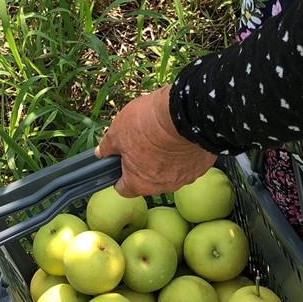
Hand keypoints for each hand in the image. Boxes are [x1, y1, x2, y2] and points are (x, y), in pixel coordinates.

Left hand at [95, 84, 216, 196]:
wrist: (186, 112)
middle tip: (143, 143)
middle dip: (144, 165)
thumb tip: (101, 152)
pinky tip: (180, 137)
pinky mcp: (201, 167)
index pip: (124, 189)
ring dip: (165, 160)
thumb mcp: (118, 131)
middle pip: (148, 181)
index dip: (120, 174)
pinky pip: (188, 164)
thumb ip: (107, 146)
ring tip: (164, 138)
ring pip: (170, 173)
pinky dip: (183, 154)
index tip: (120, 161)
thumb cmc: (148, 124)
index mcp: (139, 183)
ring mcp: (185, 178)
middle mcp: (162, 187)